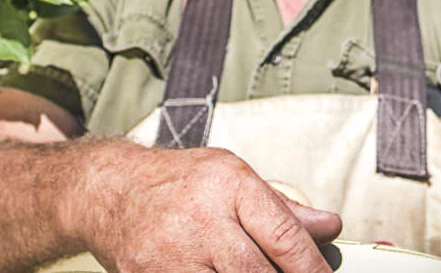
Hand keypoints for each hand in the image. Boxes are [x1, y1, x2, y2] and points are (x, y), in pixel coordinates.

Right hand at [85, 145, 341, 271]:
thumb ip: (282, 207)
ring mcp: (172, 255)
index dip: (312, 267)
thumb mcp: (233, 177)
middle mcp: (201, 219)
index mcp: (229, 185)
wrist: (110, 191)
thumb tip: (329, 226)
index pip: (283, 234)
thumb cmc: (179, 182)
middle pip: (257, 272)